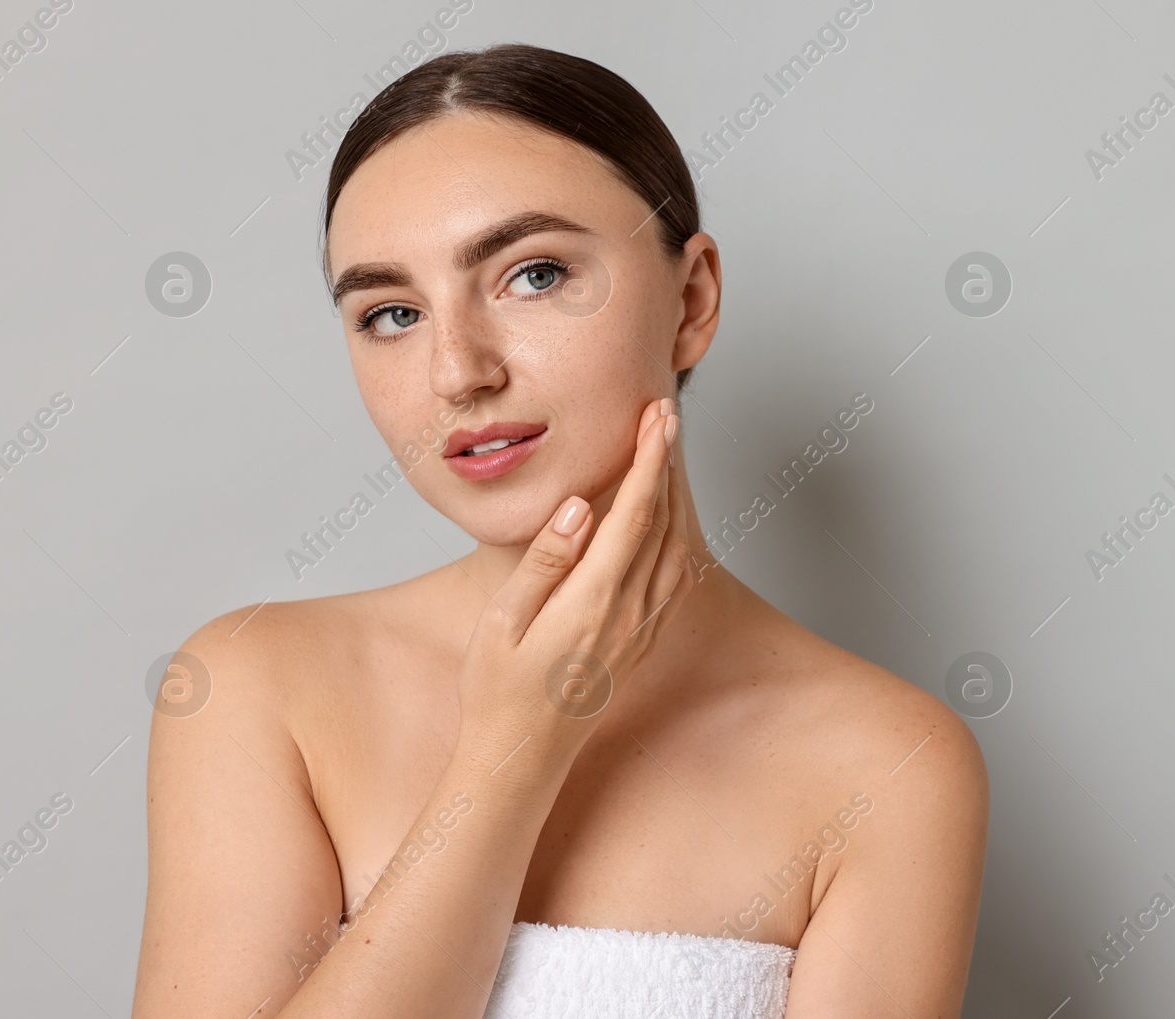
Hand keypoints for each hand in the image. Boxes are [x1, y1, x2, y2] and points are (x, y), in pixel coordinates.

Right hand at [456, 397, 690, 757]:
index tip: (658, 417)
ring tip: (667, 453)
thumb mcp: (504, 621)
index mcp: (594, 601)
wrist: (520, 759)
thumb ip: (546, 560)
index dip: (651, 460)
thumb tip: (580, 506)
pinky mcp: (640, 644)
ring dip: (676, 496)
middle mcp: (629, 614)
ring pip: (675, 548)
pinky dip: (677, 536)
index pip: (636, 514)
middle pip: (664, 522)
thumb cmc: (497, 691)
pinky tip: (669, 520)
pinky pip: (673, 579)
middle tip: (666, 415)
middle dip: (668, 463)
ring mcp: (640, 631)